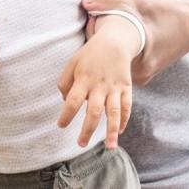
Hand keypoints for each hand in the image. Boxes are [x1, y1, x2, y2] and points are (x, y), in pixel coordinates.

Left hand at [56, 17, 137, 148]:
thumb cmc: (90, 55)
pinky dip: (124, 120)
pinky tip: (120, 132)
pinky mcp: (126, 87)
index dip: (66, 115)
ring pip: (114, 112)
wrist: (115, 41)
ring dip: (111, 131)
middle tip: (81, 144)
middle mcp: (100, 85)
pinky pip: (127, 106)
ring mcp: (115, 87)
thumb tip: (65, 101)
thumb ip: (64, 82)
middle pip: (94, 111)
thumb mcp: (72, 63)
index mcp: (84, 79)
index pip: (73, 101)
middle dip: (87, 129)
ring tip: (110, 147)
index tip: (61, 125)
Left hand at [81, 0, 188, 85]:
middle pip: (107, 63)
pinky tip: (121, 33)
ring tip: (107, 26)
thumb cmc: (172, 12)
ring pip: (115, 63)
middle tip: (96, 20)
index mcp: (140, 64)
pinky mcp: (146, 70)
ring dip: (108, 47)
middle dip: (98, 43)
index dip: (93, 37)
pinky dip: (119, 49)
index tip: (92, 19)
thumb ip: (112, 1)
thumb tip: (86, 2)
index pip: (104, 57)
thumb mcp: (142, 2)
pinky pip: (124, 62)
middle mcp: (140, 75)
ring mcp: (144, 74)